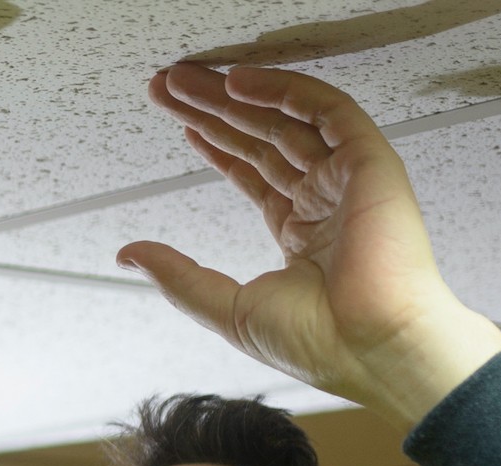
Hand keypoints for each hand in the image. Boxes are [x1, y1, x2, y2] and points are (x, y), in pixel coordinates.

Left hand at [119, 64, 500, 430]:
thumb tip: (129, 253)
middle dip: (212, 112)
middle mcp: (325, 201)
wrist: (369, 349)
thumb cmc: (318, 344)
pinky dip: (285, 92)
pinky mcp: (370, 163)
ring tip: (185, 81)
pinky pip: (327, 112)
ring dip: (235, 96)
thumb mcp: (225, 307)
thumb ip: (177, 276)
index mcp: (302, 233)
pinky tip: (240, 83)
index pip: (253, 173)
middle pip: (262, 139)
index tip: (181, 123)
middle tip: (168, 88)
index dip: (216, 144)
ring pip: (286, 120)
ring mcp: (348, 180)